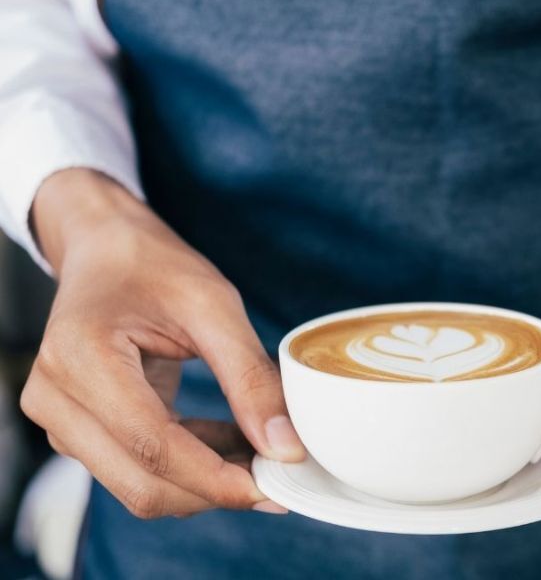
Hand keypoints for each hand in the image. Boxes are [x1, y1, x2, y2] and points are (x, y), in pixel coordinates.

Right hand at [20, 168, 304, 517]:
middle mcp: (55, 397)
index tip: (273, 486)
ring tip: (260, 452)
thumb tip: (285, 447)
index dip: (216, 477)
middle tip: (277, 477)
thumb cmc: (155, 267)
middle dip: (215, 490)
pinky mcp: (76, 430)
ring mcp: (59, 419)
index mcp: (81, 357)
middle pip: (141, 482)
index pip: (153, 445)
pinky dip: (189, 466)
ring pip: (139, 486)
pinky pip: (136, 469)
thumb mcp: (214, 306)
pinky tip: (232, 441)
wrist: (106, 251)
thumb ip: (250, 378)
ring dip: (205, 481)